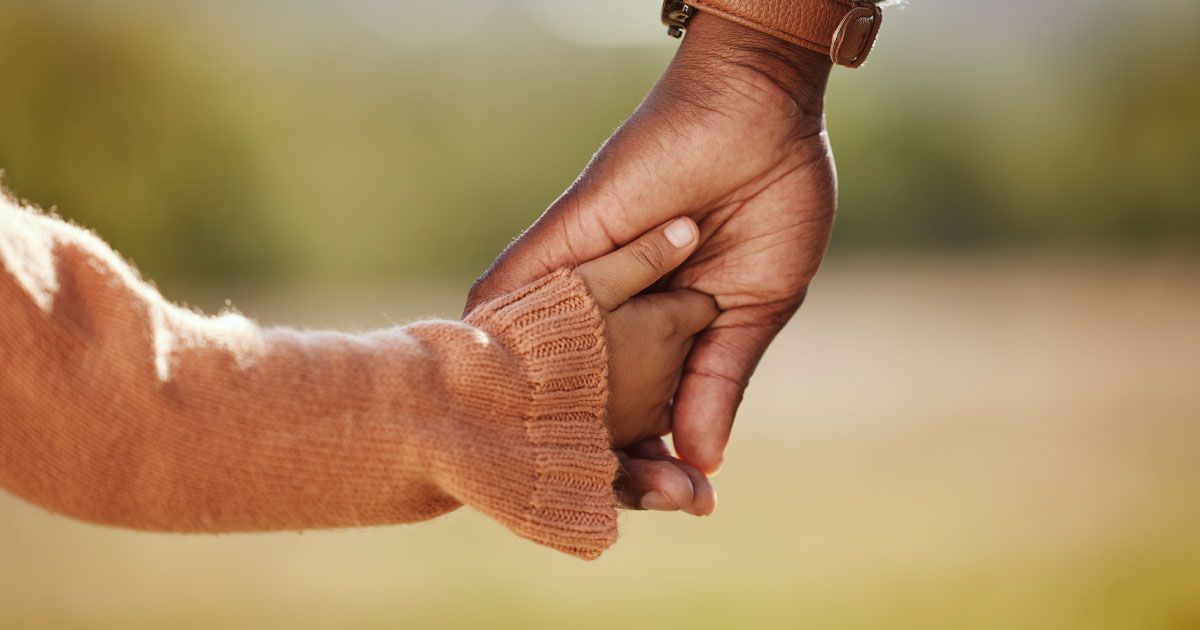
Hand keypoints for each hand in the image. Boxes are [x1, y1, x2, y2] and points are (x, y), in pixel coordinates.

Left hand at [468, 13, 836, 479]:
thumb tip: (703, 462)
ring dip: (555, 424)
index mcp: (661, 339)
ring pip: (541, 371)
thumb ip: (719, 380)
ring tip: (573, 477)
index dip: (657, 464)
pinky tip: (500, 407)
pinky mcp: (563, 245)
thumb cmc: (772, 204)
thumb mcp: (754, 308)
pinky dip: (502, 353)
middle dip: (613, 462)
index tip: (689, 500)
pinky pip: (511, 301)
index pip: (642, 419)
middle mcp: (611, 321)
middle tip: (656, 494)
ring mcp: (582, 286)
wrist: (764, 118)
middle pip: (586, 409)